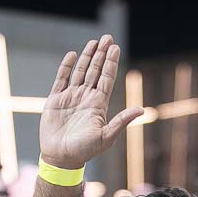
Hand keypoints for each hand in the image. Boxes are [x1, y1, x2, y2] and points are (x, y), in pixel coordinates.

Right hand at [39, 34, 142, 169]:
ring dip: (87, 57)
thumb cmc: (85, 151)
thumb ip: (121, 121)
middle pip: (95, 71)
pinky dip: (66, 67)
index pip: (106, 78)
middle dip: (101, 54)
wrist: (61, 158)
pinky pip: (61, 79)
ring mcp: (71, 97)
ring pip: (80, 72)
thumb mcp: (106, 137)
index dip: (111, 63)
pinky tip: (72, 55)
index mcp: (98, 104)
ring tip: (93, 42)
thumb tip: (141, 110)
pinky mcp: (55, 100)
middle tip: (107, 38)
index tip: (115, 48)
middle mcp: (86, 98)